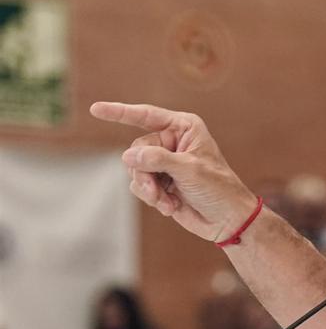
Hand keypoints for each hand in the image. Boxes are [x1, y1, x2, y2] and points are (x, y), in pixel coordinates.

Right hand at [90, 102, 259, 241]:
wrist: (227, 219)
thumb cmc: (218, 188)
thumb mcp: (190, 170)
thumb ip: (158, 159)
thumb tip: (127, 155)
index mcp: (184, 127)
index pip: (146, 115)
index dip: (120, 112)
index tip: (95, 108)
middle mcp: (172, 141)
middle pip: (136, 150)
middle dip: (144, 172)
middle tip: (159, 189)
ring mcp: (164, 162)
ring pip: (135, 170)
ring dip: (149, 189)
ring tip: (167, 201)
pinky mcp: (160, 182)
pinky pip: (139, 185)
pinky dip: (152, 198)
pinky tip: (171, 206)